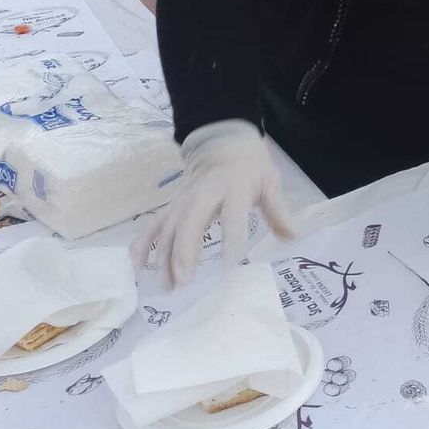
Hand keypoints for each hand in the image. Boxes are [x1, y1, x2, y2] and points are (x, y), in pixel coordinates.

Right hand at [131, 120, 294, 287]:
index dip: (230, 240)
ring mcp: (183, 200)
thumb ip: (278, 211)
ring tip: (167, 287)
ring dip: (164, 257)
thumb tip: (293, 236)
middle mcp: (203, 194)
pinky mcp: (171, 205)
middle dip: (184, 251)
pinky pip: (152, 226)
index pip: (232, 216)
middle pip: (190, 222)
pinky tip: (135, 268)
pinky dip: (142, 245)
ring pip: (169, 228)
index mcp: (233, 188)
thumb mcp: (270, 182)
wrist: (222, 141)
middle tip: (184, 281)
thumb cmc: (250, 166)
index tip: (228, 266)